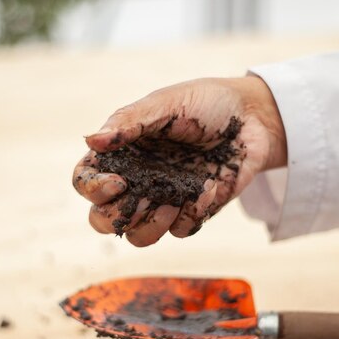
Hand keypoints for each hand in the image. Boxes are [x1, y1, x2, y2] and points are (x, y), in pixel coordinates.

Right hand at [73, 77, 286, 245]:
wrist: (253, 117)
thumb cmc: (206, 103)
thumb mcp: (165, 104)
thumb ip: (129, 122)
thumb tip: (91, 140)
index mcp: (121, 153)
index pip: (86, 181)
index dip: (93, 189)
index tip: (119, 182)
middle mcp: (136, 179)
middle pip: (103, 218)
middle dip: (115, 218)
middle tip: (141, 199)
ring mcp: (163, 198)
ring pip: (138, 236)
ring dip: (151, 226)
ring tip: (174, 201)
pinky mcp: (192, 211)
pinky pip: (180, 231)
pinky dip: (192, 215)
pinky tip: (210, 187)